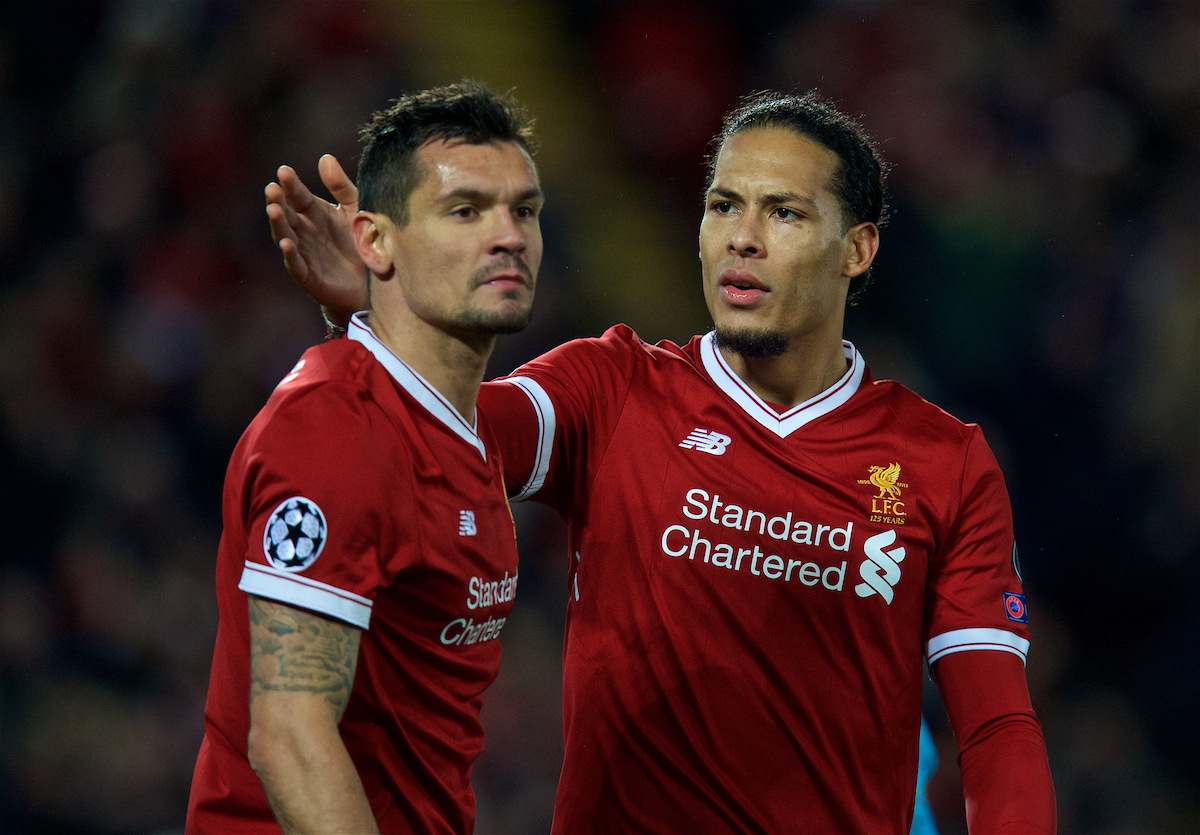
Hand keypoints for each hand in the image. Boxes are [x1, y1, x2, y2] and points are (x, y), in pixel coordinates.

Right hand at [265, 155, 367, 326]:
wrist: (376, 281)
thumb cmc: (362, 241)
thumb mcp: (355, 209)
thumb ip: (341, 186)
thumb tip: (325, 158)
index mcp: (314, 213)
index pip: (298, 196)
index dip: (291, 185)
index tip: (284, 171)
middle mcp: (305, 232)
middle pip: (287, 214)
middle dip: (278, 201)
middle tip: (272, 188)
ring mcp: (305, 254)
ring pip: (286, 237)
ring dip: (278, 224)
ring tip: (273, 210)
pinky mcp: (310, 277)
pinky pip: (297, 265)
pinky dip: (291, 255)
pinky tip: (287, 243)